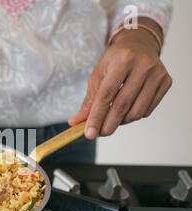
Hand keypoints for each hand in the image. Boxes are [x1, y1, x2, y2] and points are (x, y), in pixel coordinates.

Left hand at [69, 24, 171, 139]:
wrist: (139, 44)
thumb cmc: (115, 61)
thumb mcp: (98, 74)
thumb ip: (89, 100)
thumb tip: (76, 122)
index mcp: (122, 60)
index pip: (106, 95)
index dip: (96, 116)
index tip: (89, 133)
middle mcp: (143, 65)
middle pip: (122, 105)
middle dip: (108, 125)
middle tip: (99, 134)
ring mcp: (157, 74)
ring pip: (136, 111)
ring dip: (121, 121)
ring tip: (112, 118)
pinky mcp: (166, 82)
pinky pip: (147, 110)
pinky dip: (133, 116)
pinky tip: (126, 110)